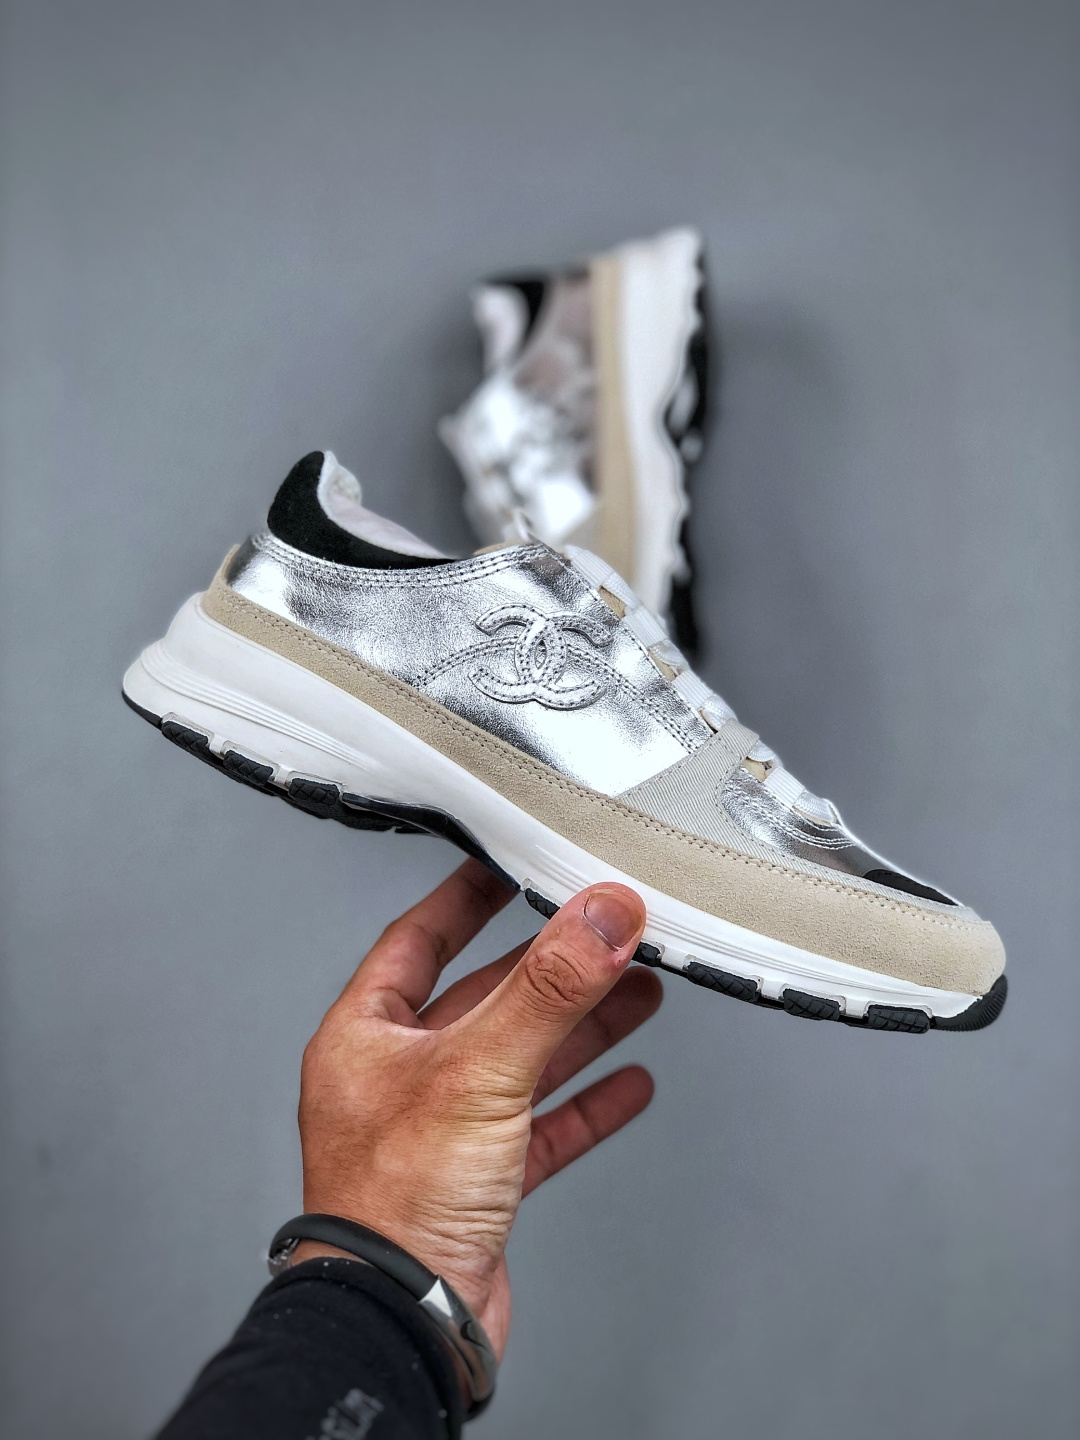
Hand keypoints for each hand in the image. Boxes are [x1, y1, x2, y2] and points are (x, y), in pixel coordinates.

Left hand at [295, 858, 661, 1359]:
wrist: (402, 1322)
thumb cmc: (393, 1205)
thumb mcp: (479, 1070)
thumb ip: (549, 988)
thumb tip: (601, 916)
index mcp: (368, 1036)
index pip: (418, 939)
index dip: (466, 898)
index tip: (507, 862)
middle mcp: (401, 1078)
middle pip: (487, 999)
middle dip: (552, 967)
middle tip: (602, 932)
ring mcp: (442, 1131)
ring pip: (523, 1059)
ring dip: (581, 1028)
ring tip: (638, 991)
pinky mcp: (481, 1182)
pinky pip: (543, 1126)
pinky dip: (587, 1102)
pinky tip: (629, 1085)